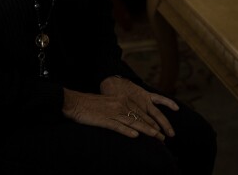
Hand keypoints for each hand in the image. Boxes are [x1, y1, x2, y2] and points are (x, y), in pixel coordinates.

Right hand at [61, 78, 177, 139]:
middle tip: (162, 137)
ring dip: (145, 130)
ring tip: (155, 136)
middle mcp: (119, 104)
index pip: (140, 111)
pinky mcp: (104, 119)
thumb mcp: (109, 103)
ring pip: (132, 121)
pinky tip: (135, 136)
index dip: (151, 121)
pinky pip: (118, 126)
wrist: (75, 103)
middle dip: (152, 127)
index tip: (160, 129)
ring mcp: (112, 112)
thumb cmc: (91, 104)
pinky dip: (126, 131)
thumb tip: (131, 121)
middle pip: (139, 117)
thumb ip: (120, 109)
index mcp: (121, 100)